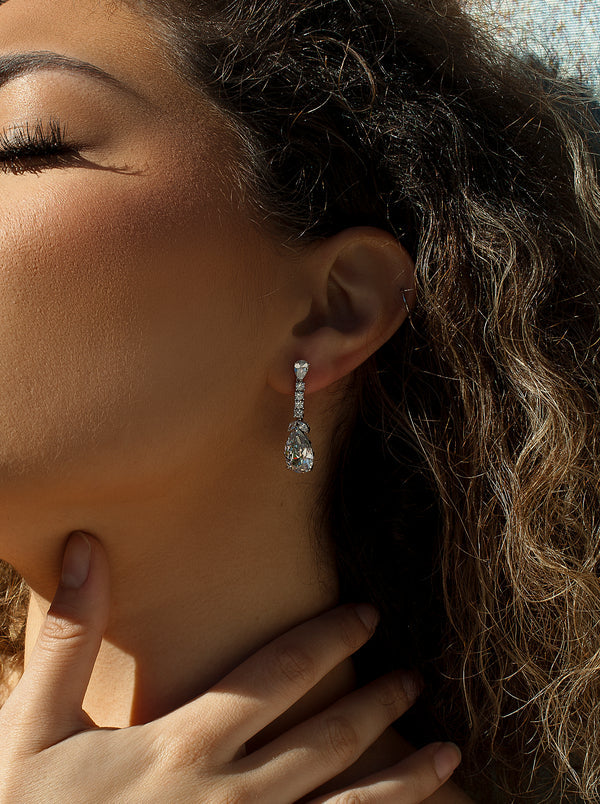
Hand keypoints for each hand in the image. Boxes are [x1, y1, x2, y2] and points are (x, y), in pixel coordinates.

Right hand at [0, 532, 460, 802]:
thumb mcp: (34, 725)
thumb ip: (69, 635)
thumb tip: (86, 546)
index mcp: (186, 743)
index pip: (280, 673)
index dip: (330, 637)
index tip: (367, 613)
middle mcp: (232, 795)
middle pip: (329, 736)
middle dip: (379, 701)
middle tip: (416, 675)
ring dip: (404, 776)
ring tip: (449, 751)